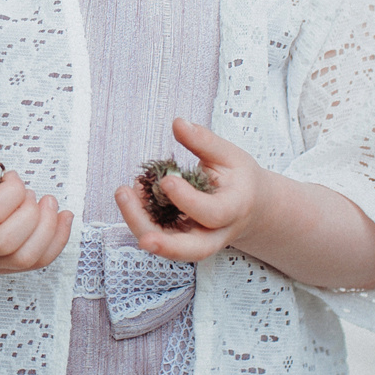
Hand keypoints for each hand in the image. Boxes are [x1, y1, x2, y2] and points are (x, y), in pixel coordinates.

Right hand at [0, 158, 72, 273]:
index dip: (12, 190)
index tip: (12, 178)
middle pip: (7, 240)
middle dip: (30, 212)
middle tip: (29, 193)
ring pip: (25, 257)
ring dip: (48, 228)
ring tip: (48, 203)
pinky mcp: (5, 267)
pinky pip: (38, 262)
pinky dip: (58, 240)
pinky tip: (62, 218)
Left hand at [114, 118, 266, 263]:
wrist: (250, 206)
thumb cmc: (238, 178)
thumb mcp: (230, 155)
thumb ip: (204, 141)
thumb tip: (178, 123)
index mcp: (235, 209)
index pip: (212, 213)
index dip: (188, 200)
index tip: (166, 180)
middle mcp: (217, 233)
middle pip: (192, 250)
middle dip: (165, 246)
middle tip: (144, 240)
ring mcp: (198, 240)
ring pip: (170, 248)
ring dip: (141, 226)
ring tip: (123, 195)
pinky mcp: (181, 240)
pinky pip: (159, 235)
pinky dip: (141, 218)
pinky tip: (130, 195)